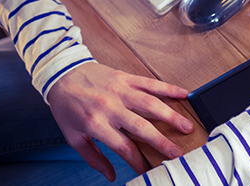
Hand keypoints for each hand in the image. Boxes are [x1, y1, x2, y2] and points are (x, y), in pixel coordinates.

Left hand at [46, 63, 193, 180]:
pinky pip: (151, 83)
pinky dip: (169, 88)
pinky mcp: (126, 78)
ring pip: (151, 104)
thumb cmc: (67, 107)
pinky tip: (184, 94)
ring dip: (171, 116)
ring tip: (187, 127)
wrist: (62, 74)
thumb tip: (111, 176)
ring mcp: (120, 91)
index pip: (123, 147)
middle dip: (161, 142)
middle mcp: (110, 107)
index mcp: (95, 124)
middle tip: (178, 153)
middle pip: (141, 127)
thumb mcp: (73, 137)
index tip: (150, 170)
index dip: (138, 161)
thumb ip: (93, 157)